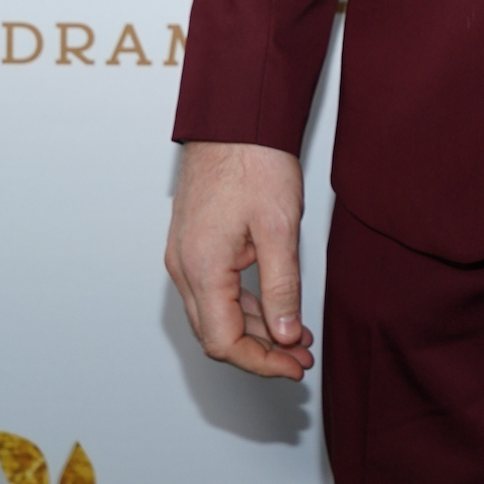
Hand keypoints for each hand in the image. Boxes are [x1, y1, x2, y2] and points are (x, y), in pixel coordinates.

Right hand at [165, 141, 313, 379]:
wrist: (234, 116)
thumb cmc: (254, 161)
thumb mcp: (279, 228)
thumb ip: (282, 287)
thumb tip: (285, 337)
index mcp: (201, 268)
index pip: (224, 342)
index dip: (261, 363)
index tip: (294, 367)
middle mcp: (184, 267)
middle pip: (216, 334)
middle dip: (260, 352)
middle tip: (300, 358)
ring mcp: (185, 254)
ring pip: (215, 313)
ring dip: (255, 330)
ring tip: (296, 338)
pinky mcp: (194, 243)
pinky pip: (215, 290)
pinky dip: (244, 305)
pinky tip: (275, 308)